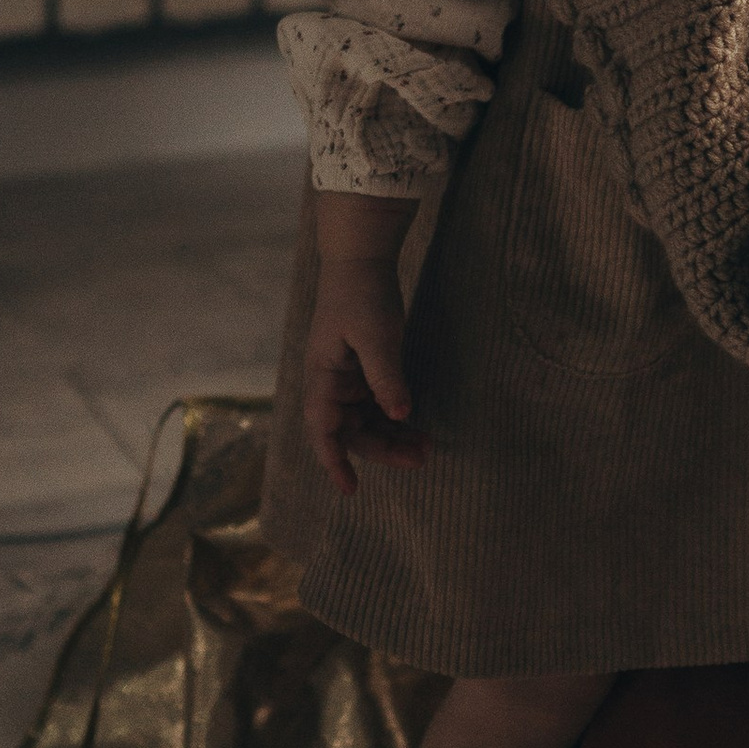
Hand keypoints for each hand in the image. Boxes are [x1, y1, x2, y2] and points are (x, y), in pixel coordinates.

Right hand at [304, 246, 425, 497]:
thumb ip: (386, 376)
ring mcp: (345, 378)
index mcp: (322, 377)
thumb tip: (400, 414)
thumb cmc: (362, 293)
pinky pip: (375, 405)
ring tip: (426, 448)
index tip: (350, 490)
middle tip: (421, 458)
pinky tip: (416, 426)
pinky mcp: (362, 370)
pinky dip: (394, 417)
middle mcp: (330, 383)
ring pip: (365, 421)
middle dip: (383, 449)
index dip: (334, 462)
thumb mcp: (377, 335)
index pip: (323, 430)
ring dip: (391, 436)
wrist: (361, 258)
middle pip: (351, 431)